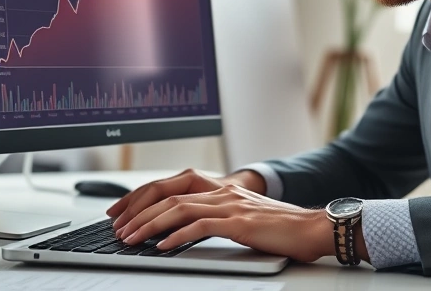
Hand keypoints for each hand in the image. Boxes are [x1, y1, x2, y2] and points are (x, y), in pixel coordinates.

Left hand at [106, 169, 355, 262]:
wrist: (313, 228)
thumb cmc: (280, 228)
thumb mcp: (241, 218)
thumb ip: (215, 217)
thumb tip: (179, 231)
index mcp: (221, 187)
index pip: (171, 183)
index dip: (142, 195)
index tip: (120, 211)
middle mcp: (223, 191)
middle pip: (169, 192)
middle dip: (137, 209)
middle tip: (117, 227)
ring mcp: (231, 205)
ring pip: (178, 208)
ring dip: (149, 224)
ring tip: (130, 238)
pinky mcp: (240, 223)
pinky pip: (200, 226)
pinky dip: (176, 236)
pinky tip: (161, 247)